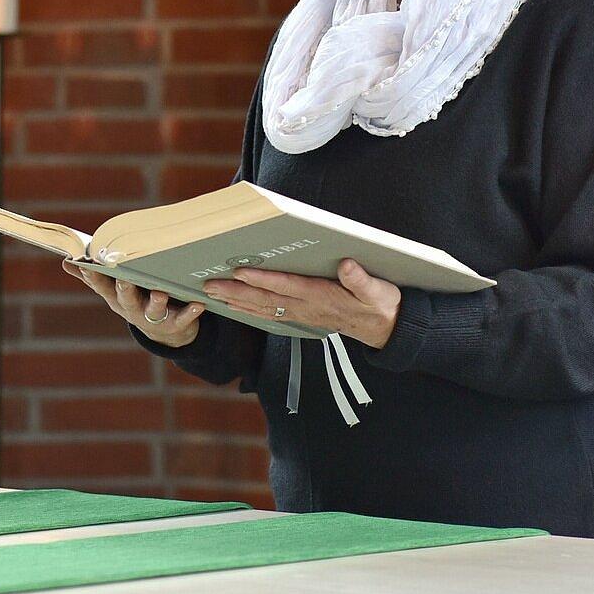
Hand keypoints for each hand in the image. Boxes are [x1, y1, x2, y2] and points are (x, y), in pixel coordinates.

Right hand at [62, 259, 204, 348]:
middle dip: (124, 289)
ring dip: (156, 301)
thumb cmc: (136, 301)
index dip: (94, 277)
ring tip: (160, 292)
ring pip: (153, 309)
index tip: (88, 264)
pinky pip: (183, 319)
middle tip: (124, 278)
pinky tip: (198, 303)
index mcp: (116, 298)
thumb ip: (91, 276)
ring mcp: (153, 318)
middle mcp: (132, 309)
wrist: (165, 332)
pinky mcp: (175, 324)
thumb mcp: (113, 291)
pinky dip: (190, 312)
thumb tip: (65, 261)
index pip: (101, 286)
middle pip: (126, 298)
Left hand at [203, 258, 401, 348]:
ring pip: (263, 309)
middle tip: (210, 285)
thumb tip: (346, 265)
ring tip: (212, 294)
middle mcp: (306, 307)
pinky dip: (248, 310)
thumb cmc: (379, 304)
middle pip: (266, 299)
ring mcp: (301, 314)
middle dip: (236, 291)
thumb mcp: (378, 291)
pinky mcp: (301, 317)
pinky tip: (233, 305)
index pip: (287, 286)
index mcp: (322, 297)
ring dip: (236, 301)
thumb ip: (361, 280)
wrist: (384, 328)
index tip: (240, 271)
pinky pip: (269, 315)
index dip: (263, 279)